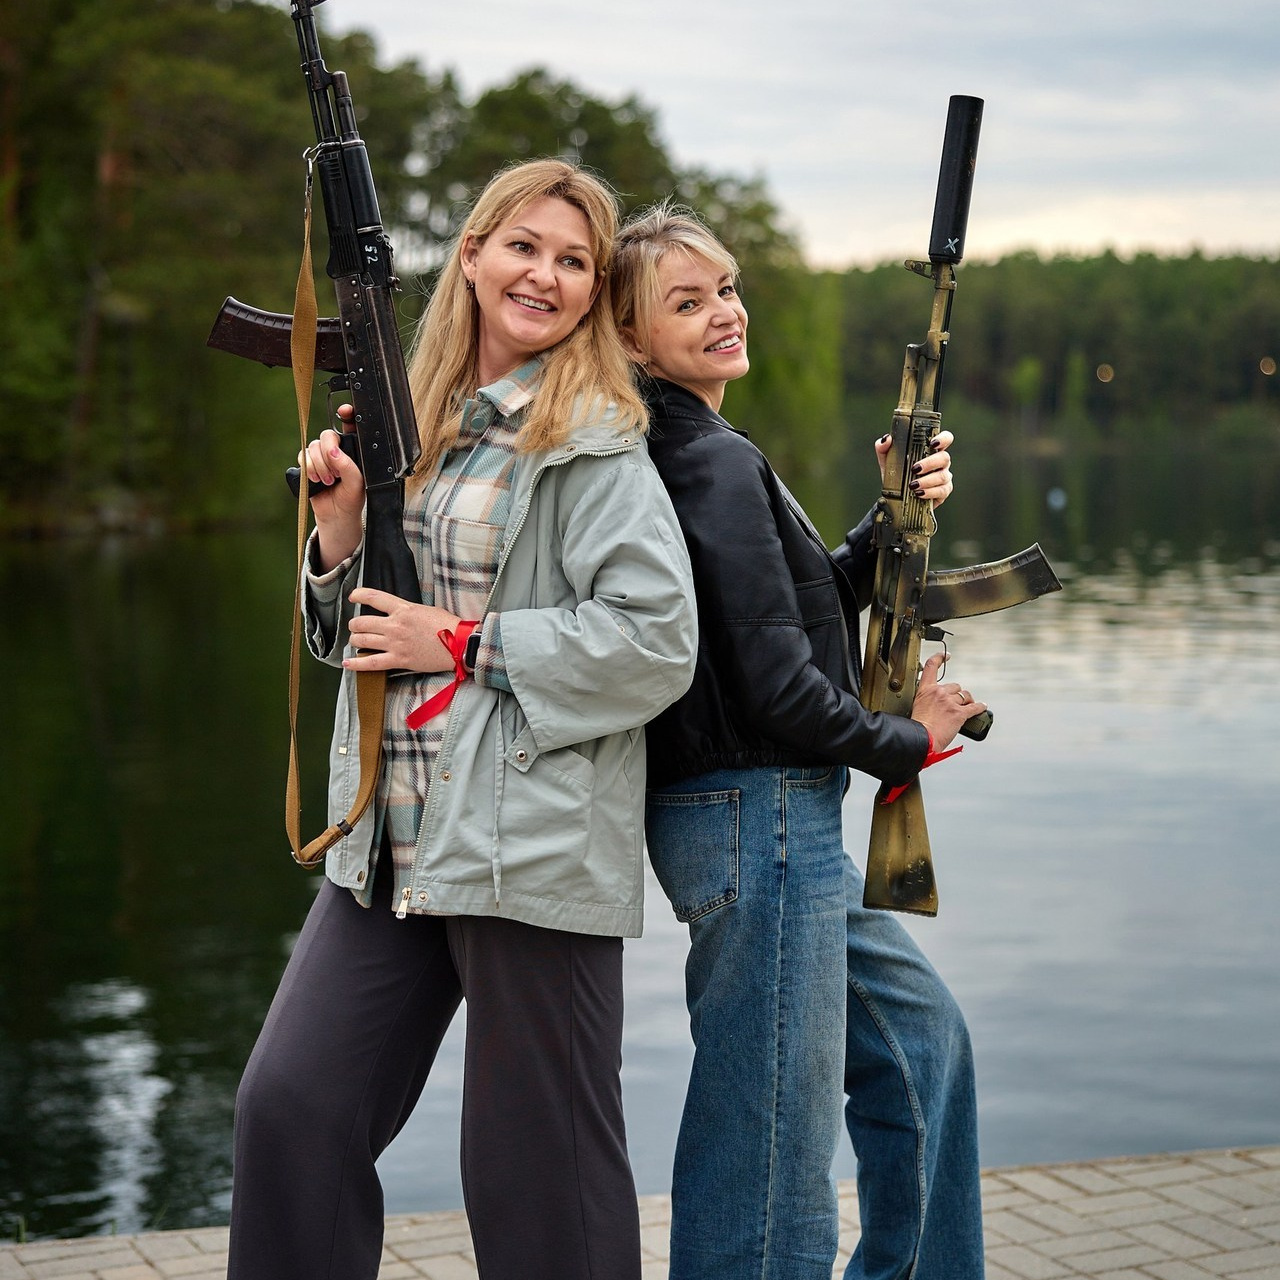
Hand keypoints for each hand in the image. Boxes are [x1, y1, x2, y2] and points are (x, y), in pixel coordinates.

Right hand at [302, 405, 364, 569]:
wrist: (337, 516)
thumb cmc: (352, 499)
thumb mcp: (357, 484)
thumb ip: (349, 466)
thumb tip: (334, 452)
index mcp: (354, 450)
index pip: (350, 425)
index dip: (347, 414)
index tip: (344, 412)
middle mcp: (338, 450)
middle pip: (328, 435)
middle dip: (328, 453)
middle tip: (335, 473)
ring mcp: (322, 456)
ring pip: (314, 446)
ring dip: (319, 465)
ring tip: (328, 481)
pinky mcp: (309, 464)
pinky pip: (303, 456)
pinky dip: (309, 467)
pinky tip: (316, 480)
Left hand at [343, 589, 461, 673]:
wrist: (460, 645)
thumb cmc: (448, 626)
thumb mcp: (426, 610)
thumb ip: (408, 611)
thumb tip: (398, 614)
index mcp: (404, 609)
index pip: (373, 597)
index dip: (359, 595)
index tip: (353, 597)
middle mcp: (395, 625)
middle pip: (362, 622)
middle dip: (355, 624)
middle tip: (356, 627)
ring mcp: (395, 644)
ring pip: (362, 640)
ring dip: (355, 640)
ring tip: (356, 641)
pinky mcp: (399, 660)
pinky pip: (371, 663)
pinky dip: (356, 664)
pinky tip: (347, 663)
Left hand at [873, 429, 954, 508]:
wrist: (895, 497)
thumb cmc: (896, 474)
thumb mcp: (887, 460)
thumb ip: (884, 447)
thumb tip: (886, 439)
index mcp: (930, 450)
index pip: (945, 439)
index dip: (943, 438)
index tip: (933, 443)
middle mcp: (940, 462)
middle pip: (945, 458)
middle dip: (930, 463)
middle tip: (915, 469)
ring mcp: (944, 476)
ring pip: (943, 476)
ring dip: (927, 480)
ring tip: (913, 485)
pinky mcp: (943, 491)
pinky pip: (941, 491)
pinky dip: (930, 492)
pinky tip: (919, 493)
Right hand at [909, 652, 986, 750]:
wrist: (922, 740)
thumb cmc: (918, 728)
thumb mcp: (917, 707)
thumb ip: (927, 700)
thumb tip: (934, 704)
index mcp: (925, 690)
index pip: (931, 666)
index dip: (940, 658)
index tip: (946, 656)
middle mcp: (938, 692)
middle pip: (954, 686)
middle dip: (956, 694)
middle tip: (953, 704)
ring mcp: (950, 702)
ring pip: (965, 696)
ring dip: (966, 702)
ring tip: (965, 708)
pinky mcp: (959, 713)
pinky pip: (974, 707)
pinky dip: (980, 707)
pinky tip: (982, 707)